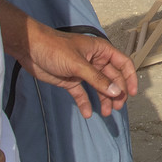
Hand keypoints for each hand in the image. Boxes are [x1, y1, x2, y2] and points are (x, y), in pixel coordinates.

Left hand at [20, 25, 138, 117]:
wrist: (30, 48)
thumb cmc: (54, 48)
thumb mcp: (78, 64)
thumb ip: (98, 79)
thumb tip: (117, 92)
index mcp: (100, 50)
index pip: (122, 63)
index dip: (129, 78)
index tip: (131, 94)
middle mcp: (94, 61)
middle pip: (112, 78)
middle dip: (116, 92)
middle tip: (117, 107)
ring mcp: (82, 72)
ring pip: (98, 87)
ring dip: (103, 100)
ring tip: (106, 113)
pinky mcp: (70, 80)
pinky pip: (82, 94)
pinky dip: (85, 103)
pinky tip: (87, 113)